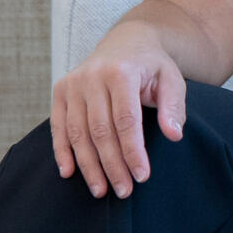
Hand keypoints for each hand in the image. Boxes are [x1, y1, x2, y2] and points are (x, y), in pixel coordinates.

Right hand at [51, 23, 188, 199]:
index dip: (132, 151)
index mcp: (121, 71)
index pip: (126, 120)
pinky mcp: (61, 90)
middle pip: (100, 130)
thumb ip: (173, 107)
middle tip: (123, 191)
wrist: (127, 41)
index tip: (142, 176)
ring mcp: (73, 83)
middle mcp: (92, 76)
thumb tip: (174, 135)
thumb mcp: (172, 80)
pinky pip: (58, 125)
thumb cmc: (152, 66)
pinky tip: (68, 172)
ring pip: (77, 132)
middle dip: (112, 165)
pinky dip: (62, 151)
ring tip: (101, 190)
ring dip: (88, 165)